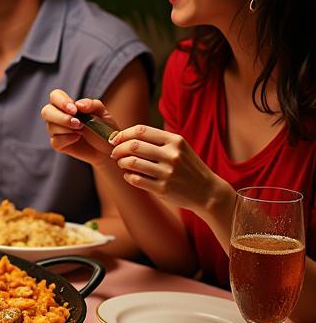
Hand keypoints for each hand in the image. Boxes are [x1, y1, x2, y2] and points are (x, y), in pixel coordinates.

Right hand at [41, 90, 120, 167]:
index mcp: (66, 105)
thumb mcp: (102, 112)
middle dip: (61, 117)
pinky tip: (77, 138)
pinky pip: (55, 141)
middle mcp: (58, 116)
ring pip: (51, 127)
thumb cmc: (104, 127)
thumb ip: (92, 104)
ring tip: (82, 131)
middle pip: (46, 111)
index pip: (55, 96)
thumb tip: (78, 105)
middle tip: (78, 124)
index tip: (74, 110)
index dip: (61, 101)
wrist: (108, 147)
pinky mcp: (58, 144)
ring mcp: (56, 131)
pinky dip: (67, 139)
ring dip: (67, 129)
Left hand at [108, 123, 227, 212]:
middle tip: (115, 153)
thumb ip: (156, 140)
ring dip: (122, 162)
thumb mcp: (179, 147)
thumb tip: (123, 137)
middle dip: (118, 148)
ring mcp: (168, 173)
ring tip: (122, 163)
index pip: (141, 130)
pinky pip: (136, 180)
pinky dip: (128, 176)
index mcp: (175, 141)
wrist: (207, 191)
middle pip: (134, 145)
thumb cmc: (187, 166)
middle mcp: (172, 155)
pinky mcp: (163, 189)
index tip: (115, 139)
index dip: (123, 134)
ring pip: (132, 163)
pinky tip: (129, 175)